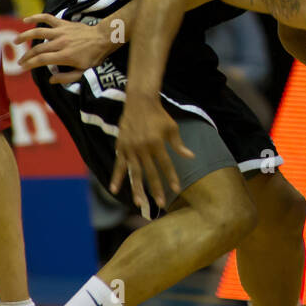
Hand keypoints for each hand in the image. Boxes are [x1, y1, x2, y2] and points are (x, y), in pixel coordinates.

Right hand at [16, 13, 115, 82]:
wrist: (104, 38)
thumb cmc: (94, 57)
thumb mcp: (84, 72)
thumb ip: (67, 78)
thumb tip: (51, 79)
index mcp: (65, 56)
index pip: (41, 60)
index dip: (30, 64)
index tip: (23, 67)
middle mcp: (61, 43)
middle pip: (38, 49)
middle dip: (26, 56)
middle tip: (20, 61)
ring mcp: (61, 31)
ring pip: (38, 32)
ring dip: (25, 36)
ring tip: (15, 41)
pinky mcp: (63, 23)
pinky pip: (47, 18)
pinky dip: (36, 17)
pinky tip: (26, 20)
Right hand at [109, 92, 194, 217]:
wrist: (139, 102)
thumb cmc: (159, 115)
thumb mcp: (172, 128)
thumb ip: (179, 144)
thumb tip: (191, 157)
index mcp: (156, 143)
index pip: (165, 164)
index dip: (171, 177)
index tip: (176, 189)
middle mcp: (142, 148)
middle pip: (150, 173)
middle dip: (155, 189)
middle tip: (160, 203)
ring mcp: (130, 148)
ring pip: (134, 172)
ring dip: (137, 188)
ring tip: (139, 203)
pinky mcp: (121, 147)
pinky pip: (118, 165)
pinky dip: (116, 177)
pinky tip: (114, 190)